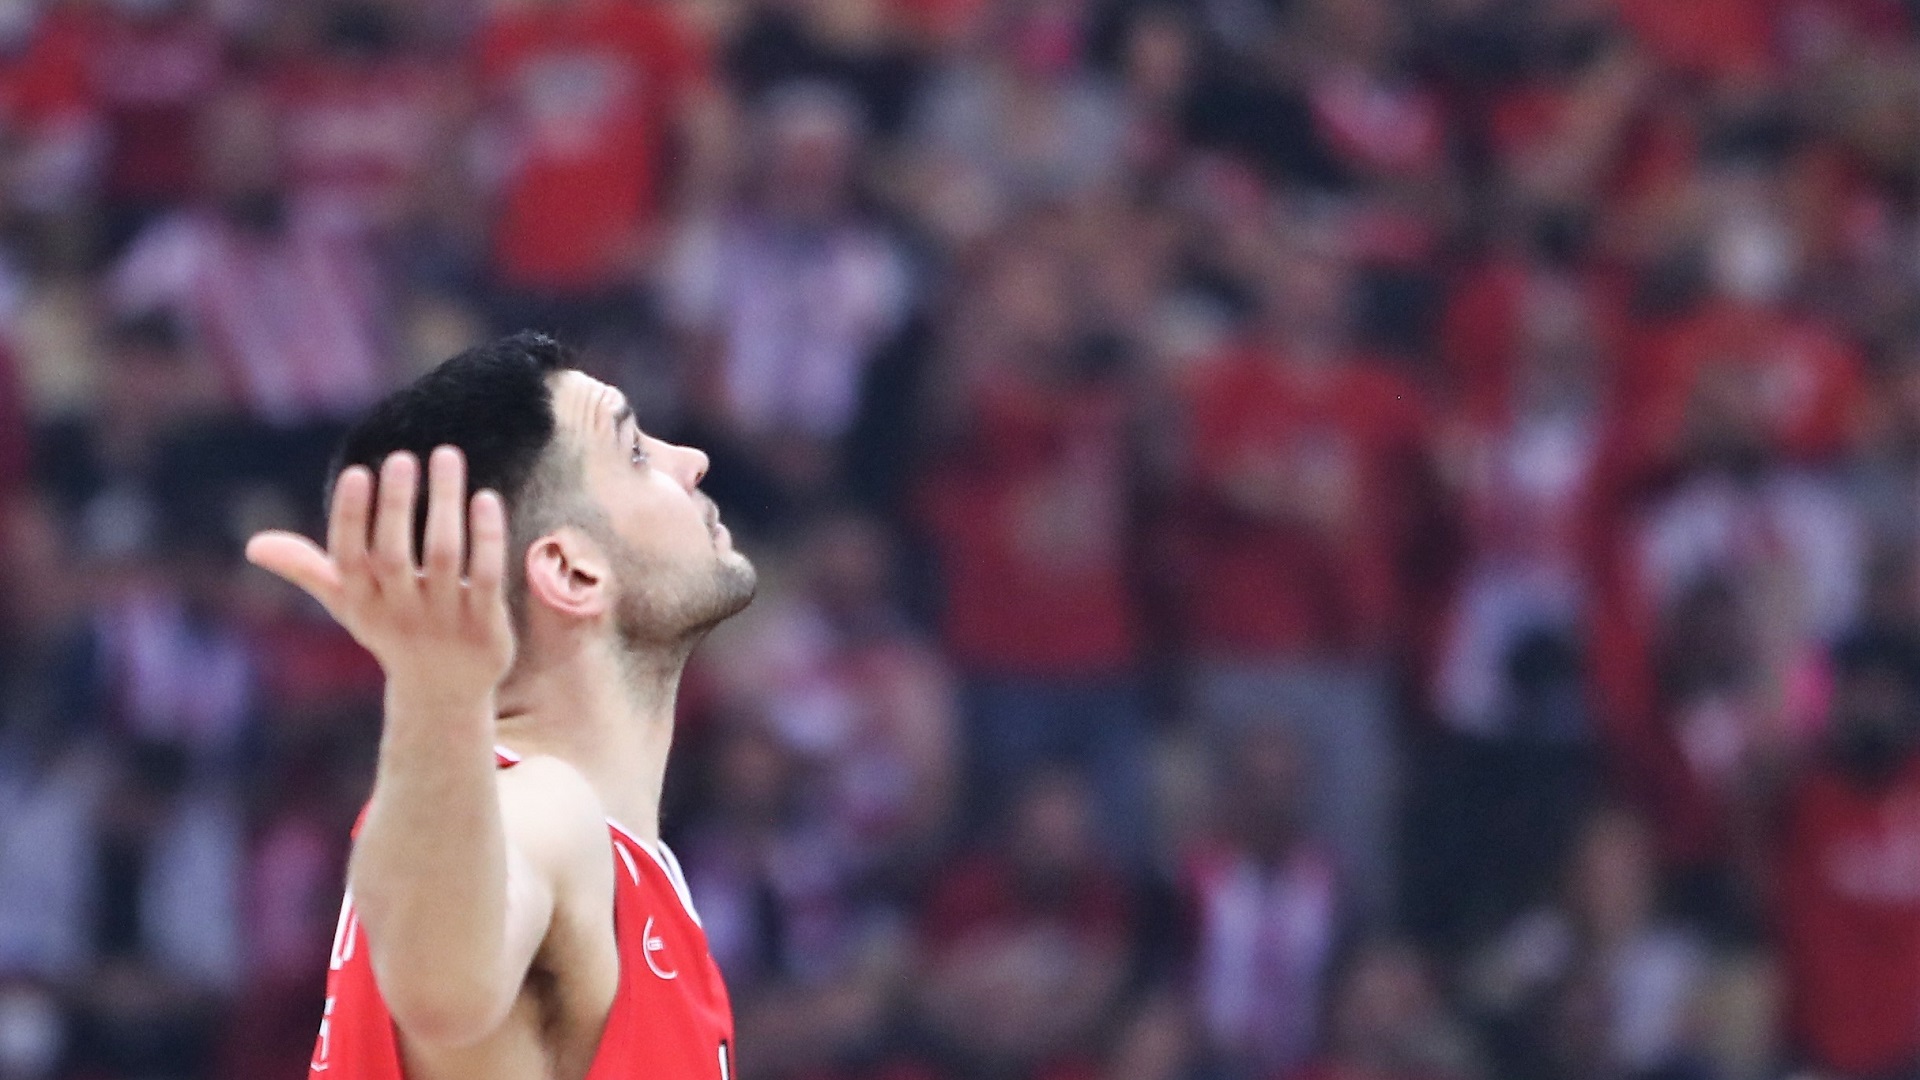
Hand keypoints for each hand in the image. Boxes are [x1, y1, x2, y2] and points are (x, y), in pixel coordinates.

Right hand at [246, 447, 515, 694]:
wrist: (444, 695)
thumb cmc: (391, 632)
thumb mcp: (350, 605)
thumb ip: (310, 571)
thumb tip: (254, 545)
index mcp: (362, 603)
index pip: (348, 558)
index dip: (350, 517)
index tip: (357, 472)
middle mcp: (399, 612)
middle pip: (393, 554)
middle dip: (395, 504)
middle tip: (401, 457)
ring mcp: (443, 620)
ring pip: (443, 555)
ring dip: (445, 503)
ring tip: (446, 456)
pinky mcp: (484, 626)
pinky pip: (486, 575)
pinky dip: (487, 537)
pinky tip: (486, 498)